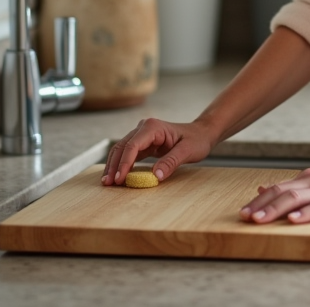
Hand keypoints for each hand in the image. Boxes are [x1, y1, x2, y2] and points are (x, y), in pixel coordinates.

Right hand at [100, 118, 215, 185]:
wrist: (201, 133)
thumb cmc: (196, 140)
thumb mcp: (187, 151)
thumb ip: (171, 162)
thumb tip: (155, 176)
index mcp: (153, 127)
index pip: (133, 145)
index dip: (124, 163)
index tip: (120, 179)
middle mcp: (144, 128)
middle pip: (123, 147)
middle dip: (114, 165)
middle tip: (108, 183)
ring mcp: (142, 135)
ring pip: (122, 149)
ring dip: (114, 165)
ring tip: (107, 182)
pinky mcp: (143, 143)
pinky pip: (128, 153)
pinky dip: (122, 164)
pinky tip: (117, 176)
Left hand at [238, 168, 309, 235]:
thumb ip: (290, 191)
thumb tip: (261, 188)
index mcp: (307, 179)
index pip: (277, 188)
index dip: (258, 200)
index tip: (242, 213)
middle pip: (282, 192)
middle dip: (262, 205)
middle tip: (246, 217)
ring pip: (297, 198)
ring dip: (276, 209)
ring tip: (261, 219)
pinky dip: (305, 214)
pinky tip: (293, 220)